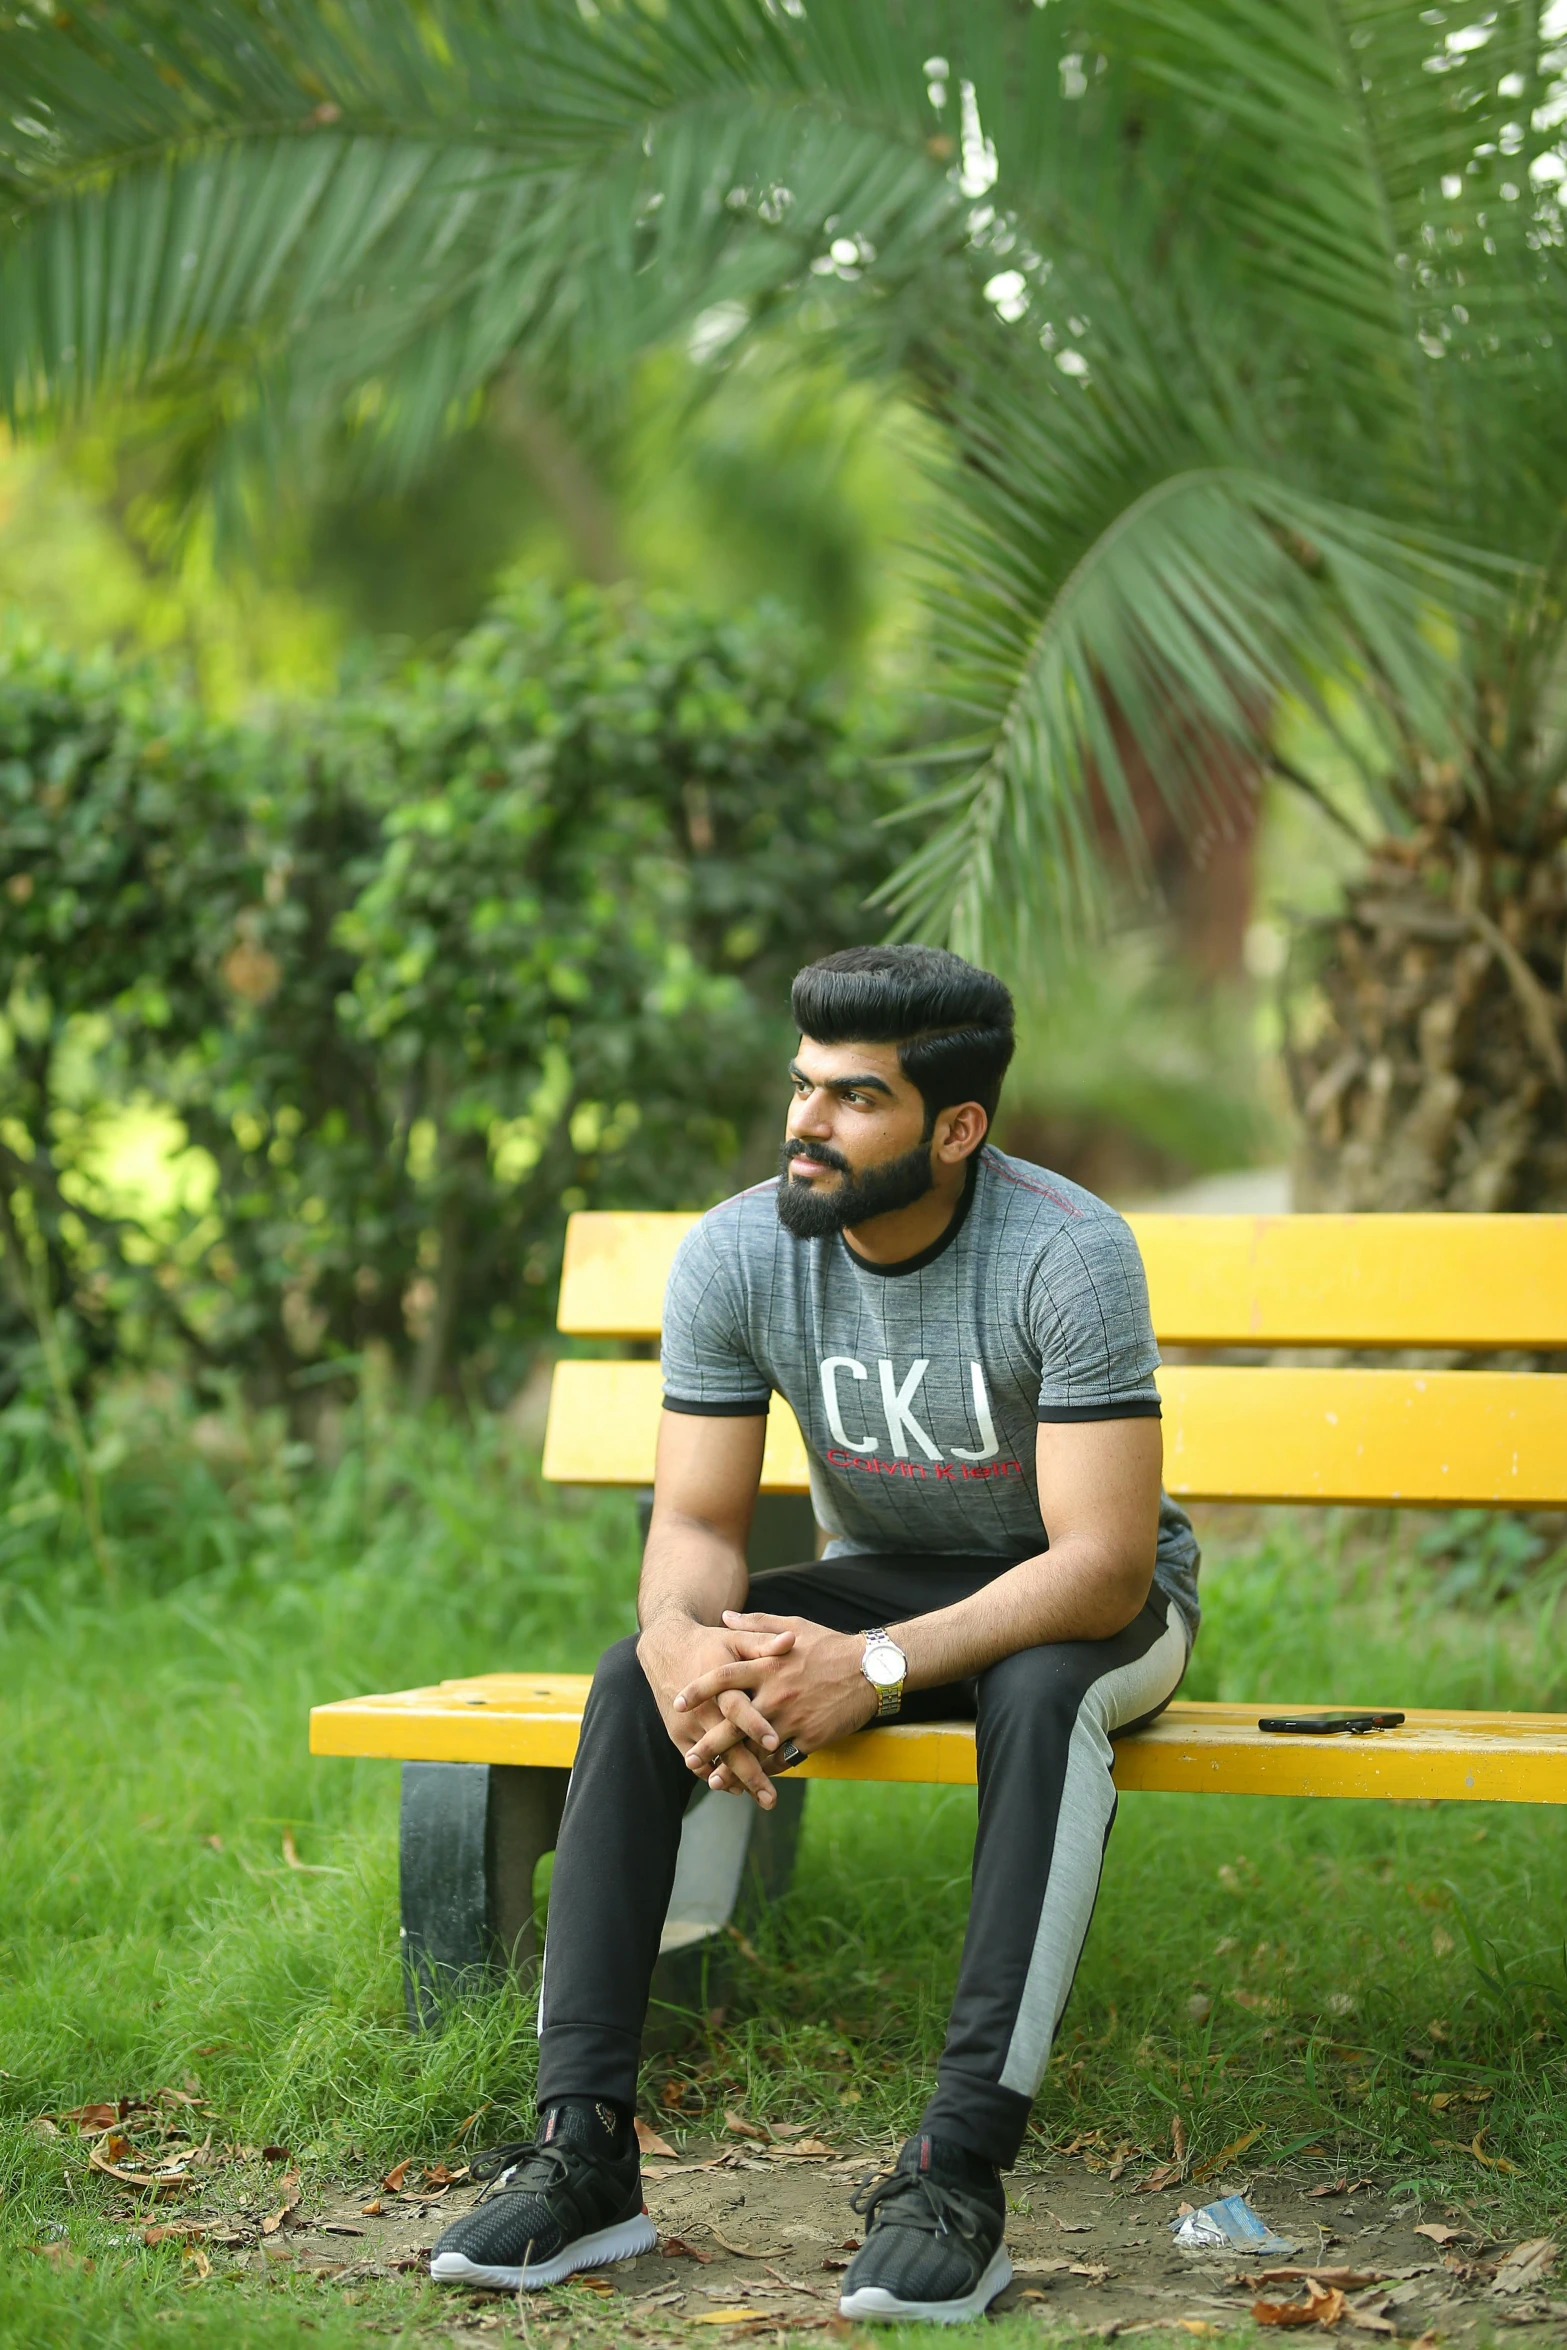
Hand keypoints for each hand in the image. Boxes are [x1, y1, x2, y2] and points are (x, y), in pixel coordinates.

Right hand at [637, 1611, 794, 1807]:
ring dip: (736, 1781)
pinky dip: (717, 1775)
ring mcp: (687, 1725)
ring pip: (714, 1760)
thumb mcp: (735, 1639)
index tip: (774, 1743)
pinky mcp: (678, 1734)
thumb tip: (792, 1640)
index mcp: (717, 1683)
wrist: (666, 1648)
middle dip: (750, 1774)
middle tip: (772, 1799)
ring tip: (760, 1800)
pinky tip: (738, 1788)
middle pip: (727, 1747)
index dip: (755, 1725)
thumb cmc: (710, 1644)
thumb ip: (763, 1644)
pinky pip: (697, 1762)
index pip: (736, 1708)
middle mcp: (701, 1708)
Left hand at [674, 1612, 879, 1789]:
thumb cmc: (829, 1646)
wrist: (872, 1669)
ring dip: (734, 1767)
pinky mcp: (811, 1737)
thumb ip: (756, 1624)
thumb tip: (724, 1617)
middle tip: (689, 1759)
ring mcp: (793, 1718)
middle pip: (734, 1723)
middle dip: (709, 1744)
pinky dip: (767, 1770)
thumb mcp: (793, 1626)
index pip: (724, 1677)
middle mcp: (776, 1694)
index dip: (698, 1691)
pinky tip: (754, 1778)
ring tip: (715, 1781)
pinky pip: (783, 1759)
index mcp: (768, 1665)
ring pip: (756, 1749)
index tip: (678, 1703)